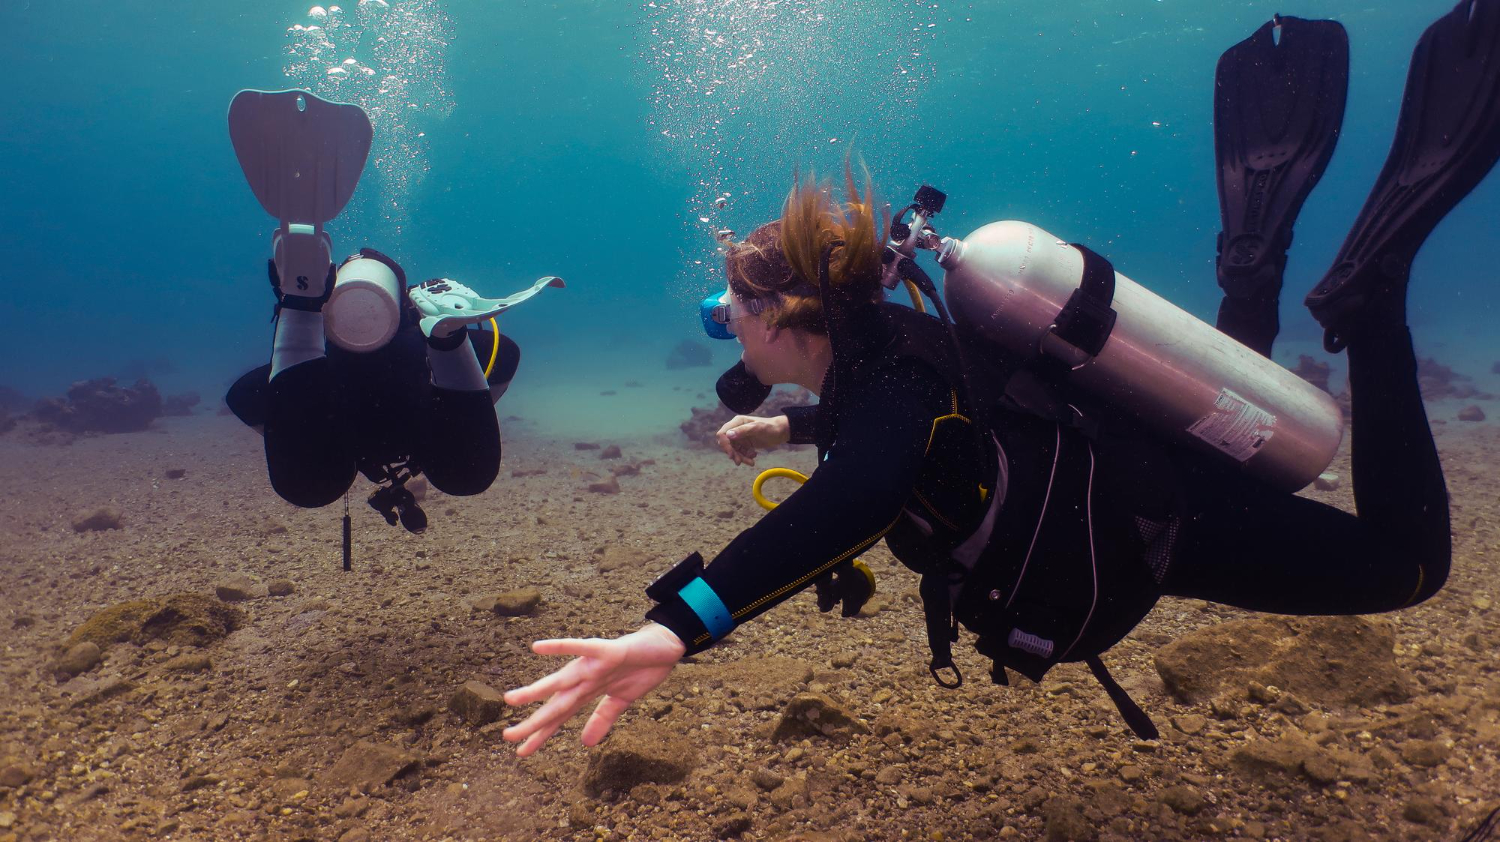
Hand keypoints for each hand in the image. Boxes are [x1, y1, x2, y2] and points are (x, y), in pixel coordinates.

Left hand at [503, 623, 686, 756]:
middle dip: (534, 721)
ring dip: (537, 690)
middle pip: (556, 704)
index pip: (561, 716)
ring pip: (562, 680)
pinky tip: (537, 647)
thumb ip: (602, 719)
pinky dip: (561, 648)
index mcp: (589, 691)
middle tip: (507, 737)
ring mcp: (594, 665)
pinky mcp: (607, 651)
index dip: (541, 734)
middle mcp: (585, 679)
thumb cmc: (643, 668)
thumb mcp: (623, 701)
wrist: (666, 645)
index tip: (521, 751)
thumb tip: (585, 745)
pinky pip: (581, 648)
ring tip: (510, 699)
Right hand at [715, 414, 790, 466]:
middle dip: (733, 454)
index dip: (725, 445)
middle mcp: (736, 429)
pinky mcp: (745, 444)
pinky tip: (754, 456)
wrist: (781, 432)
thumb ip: (743, 431)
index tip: (731, 455)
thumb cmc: (770, 427)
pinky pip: (740, 453)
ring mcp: (740, 437)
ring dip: (740, 457)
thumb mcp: (757, 428)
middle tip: (739, 462)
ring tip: (751, 462)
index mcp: (737, 422)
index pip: (723, 434)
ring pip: (734, 450)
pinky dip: (745, 457)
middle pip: (727, 444)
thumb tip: (728, 435)